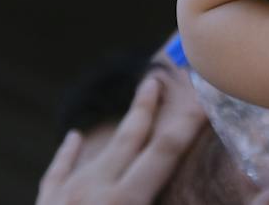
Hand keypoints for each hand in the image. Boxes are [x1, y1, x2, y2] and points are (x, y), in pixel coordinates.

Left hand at [35, 72, 205, 204]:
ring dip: (121, 123)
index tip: (204, 98)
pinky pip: (57, 173)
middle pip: (131, 137)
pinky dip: (67, 153)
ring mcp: (65, 199)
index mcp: (125, 201)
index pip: (165, 151)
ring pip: (99, 151)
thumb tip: (212, 202)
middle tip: (160, 76)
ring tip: (136, 98)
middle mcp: (95, 191)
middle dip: (148, 106)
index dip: (187, 123)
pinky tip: (73, 138)